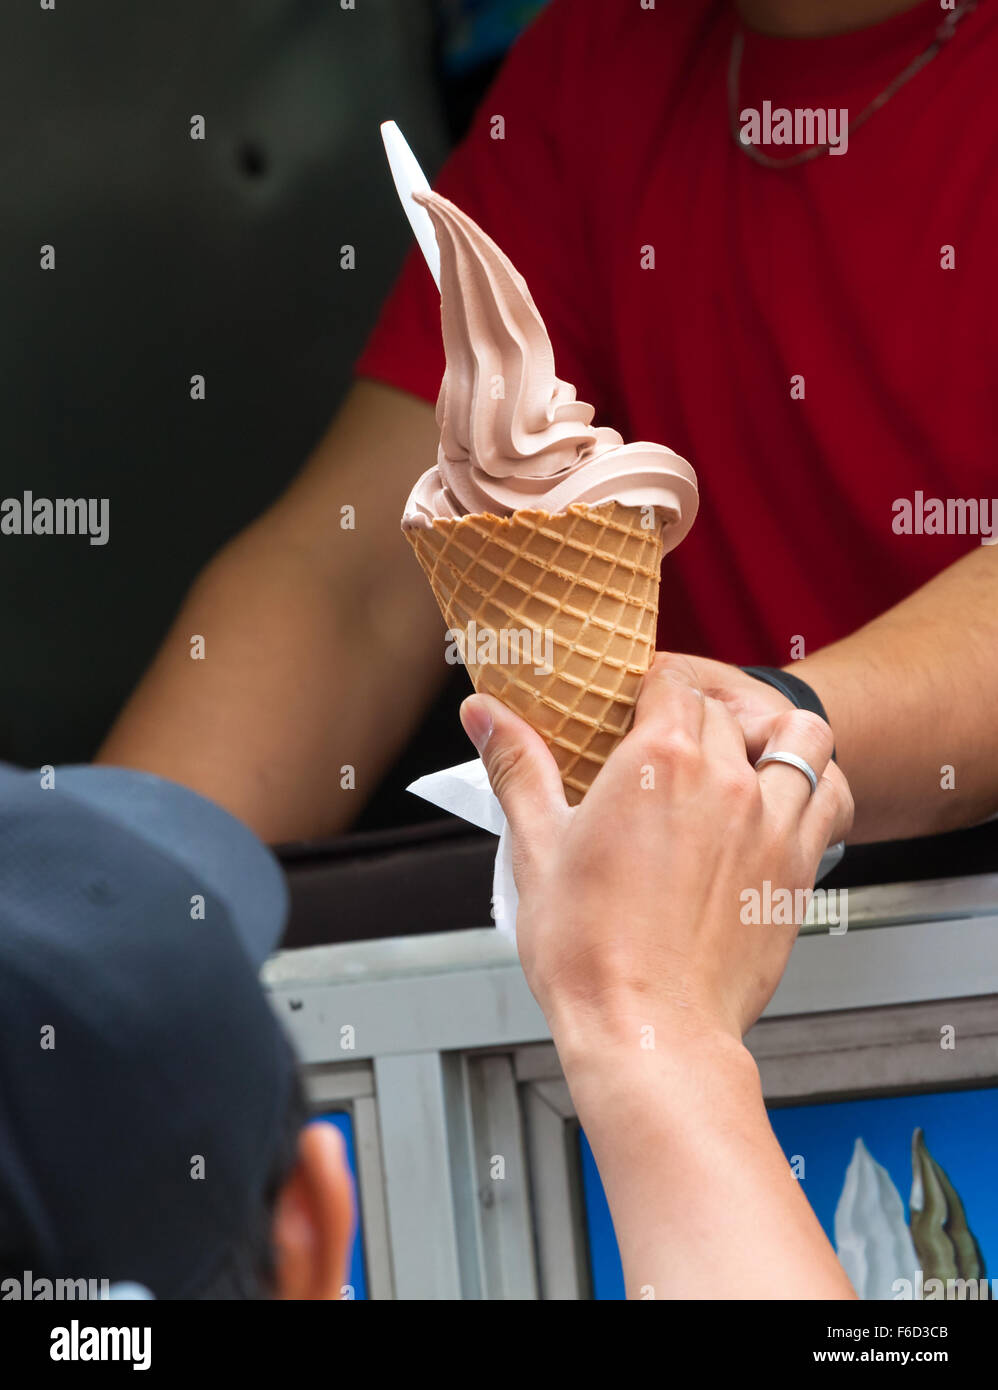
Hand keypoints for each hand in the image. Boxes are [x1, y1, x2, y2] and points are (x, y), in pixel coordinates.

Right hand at [460, 653, 852, 1052]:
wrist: (650, 1032)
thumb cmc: (590, 955)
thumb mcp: (536, 847)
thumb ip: (516, 766)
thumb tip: (483, 714)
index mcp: (656, 762)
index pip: (670, 683)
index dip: (650, 690)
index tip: (634, 710)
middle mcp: (723, 780)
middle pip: (723, 711)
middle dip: (695, 717)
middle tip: (664, 751)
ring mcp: (770, 823)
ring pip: (801, 737)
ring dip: (775, 736)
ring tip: (745, 757)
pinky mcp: (798, 867)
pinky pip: (832, 796)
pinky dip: (817, 784)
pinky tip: (785, 801)